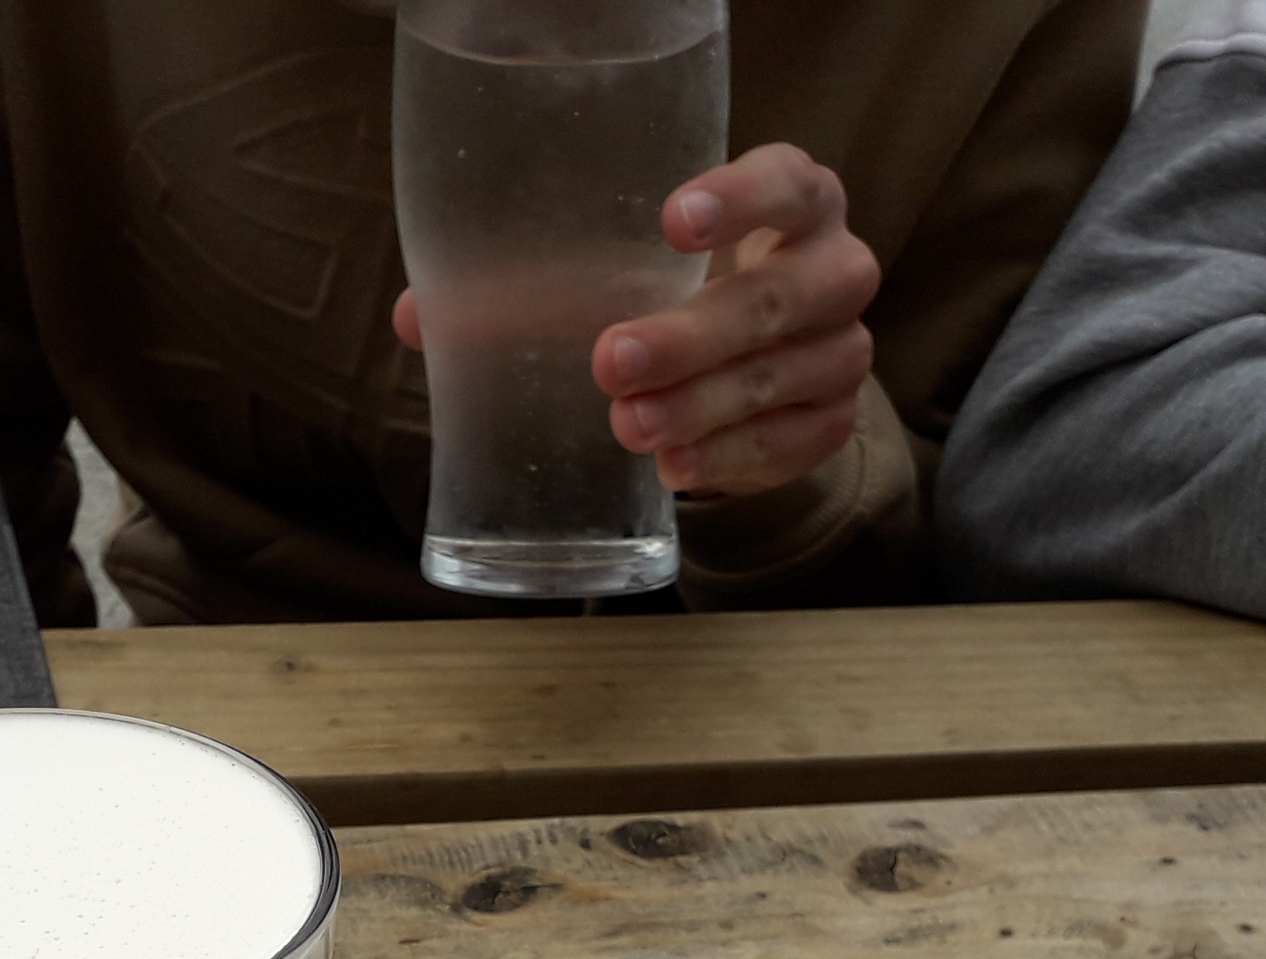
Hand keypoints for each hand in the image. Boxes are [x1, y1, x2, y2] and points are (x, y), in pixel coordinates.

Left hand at [393, 144, 881, 497]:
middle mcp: (834, 265)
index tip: (672, 222)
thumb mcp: (616, 271)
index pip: (787, 183)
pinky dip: (734, 458)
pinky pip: (797, 442)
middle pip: (783, 295)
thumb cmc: (673, 289)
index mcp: (793, 199)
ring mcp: (845, 347)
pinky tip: (676, 469)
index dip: (739, 200)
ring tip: (631, 429)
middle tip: (612, 360)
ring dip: (707, 406)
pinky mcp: (836, 419)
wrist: (751, 361)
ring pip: (792, 374)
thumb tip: (420, 318)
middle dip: (693, 334)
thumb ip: (528, 283)